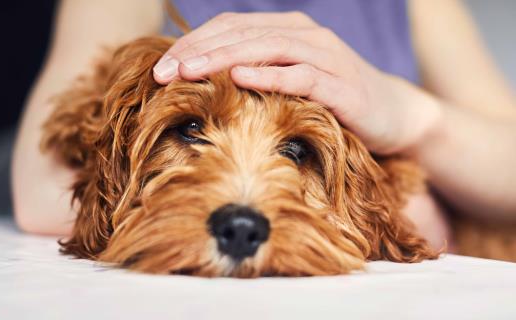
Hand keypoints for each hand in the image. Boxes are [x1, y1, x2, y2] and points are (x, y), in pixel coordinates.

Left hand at [153, 12, 440, 153]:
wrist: (394, 115)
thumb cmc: (334, 100)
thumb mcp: (291, 83)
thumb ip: (258, 76)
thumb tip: (208, 86)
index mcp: (288, 31)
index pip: (231, 28)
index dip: (194, 43)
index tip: (161, 67)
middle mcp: (305, 35)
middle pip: (243, 35)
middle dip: (199, 51)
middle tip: (163, 71)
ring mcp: (325, 57)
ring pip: (267, 48)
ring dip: (225, 58)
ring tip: (190, 71)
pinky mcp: (341, 84)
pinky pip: (302, 75)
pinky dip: (271, 75)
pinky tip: (242, 78)